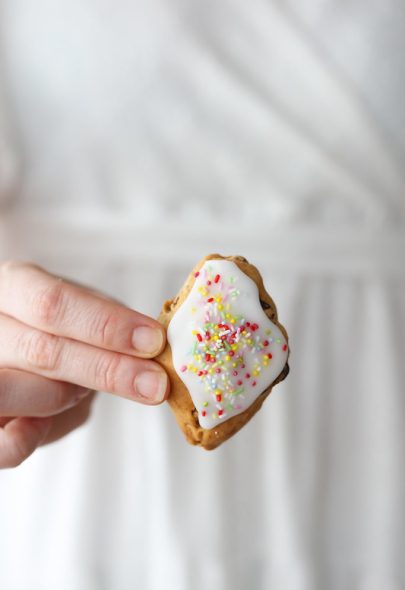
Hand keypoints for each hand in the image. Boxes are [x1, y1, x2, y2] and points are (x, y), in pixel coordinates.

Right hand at [0, 261, 168, 467]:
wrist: (27, 346)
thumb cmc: (61, 326)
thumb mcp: (82, 308)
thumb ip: (106, 323)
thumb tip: (153, 348)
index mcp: (11, 285)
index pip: (52, 303)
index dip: (106, 324)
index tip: (152, 341)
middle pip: (43, 350)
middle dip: (108, 370)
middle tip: (155, 383)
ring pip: (19, 390)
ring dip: (69, 395)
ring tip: (87, 390)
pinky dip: (21, 440)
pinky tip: (39, 429)